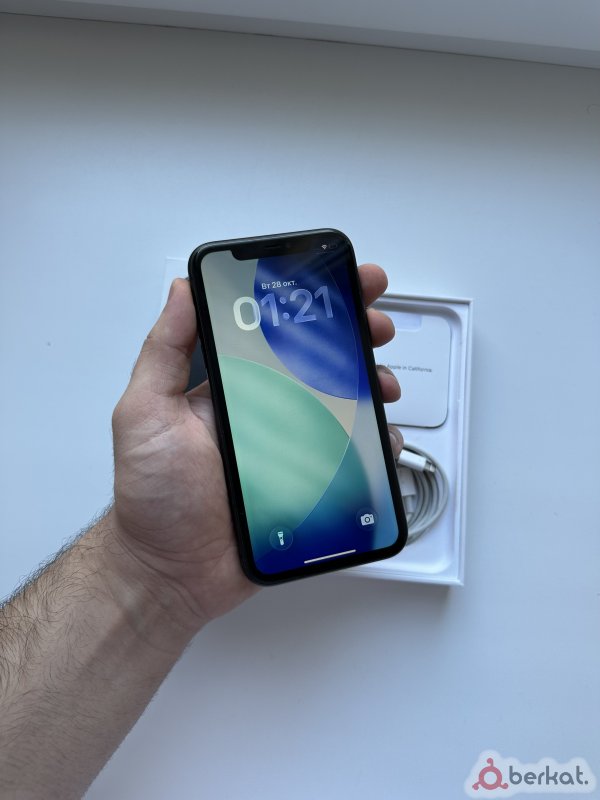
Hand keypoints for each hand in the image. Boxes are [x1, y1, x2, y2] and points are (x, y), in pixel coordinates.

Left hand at [109, 264, 401, 633]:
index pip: (274, 332)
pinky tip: (380, 437)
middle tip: (375, 326)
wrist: (169, 573)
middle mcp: (263, 411)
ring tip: (382, 384)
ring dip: (370, 386)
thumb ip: (163, 352)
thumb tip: (182, 290)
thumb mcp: (144, 413)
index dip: (308, 305)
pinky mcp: (306, 485)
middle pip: (317, 363)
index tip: (336, 281)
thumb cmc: (152, 495)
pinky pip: (349, 459)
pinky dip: (372, 444)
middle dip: (353, 337)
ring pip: (341, 407)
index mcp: (230, 386)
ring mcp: (289, 448)